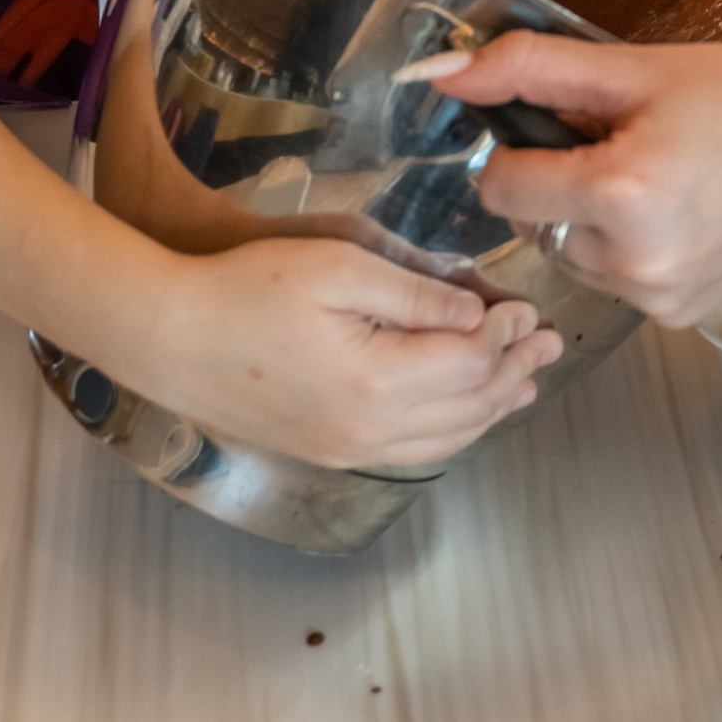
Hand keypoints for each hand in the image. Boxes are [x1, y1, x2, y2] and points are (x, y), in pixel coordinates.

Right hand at [130, 234, 562, 470]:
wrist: (170, 340)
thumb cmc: (247, 290)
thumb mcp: (338, 270)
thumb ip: (414, 293)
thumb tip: (475, 311)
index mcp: (377, 383)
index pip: (469, 363)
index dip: (506, 335)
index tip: (531, 309)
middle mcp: (370, 430)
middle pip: (467, 408)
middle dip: (513, 374)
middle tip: (551, 344)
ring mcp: (348, 449)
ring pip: (445, 438)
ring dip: (490, 408)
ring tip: (525, 383)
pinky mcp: (330, 451)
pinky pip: (411, 450)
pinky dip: (452, 430)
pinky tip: (465, 412)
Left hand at [442, 32, 721, 328]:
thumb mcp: (640, 67)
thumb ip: (532, 68)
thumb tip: (446, 73)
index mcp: (620, 193)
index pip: (501, 187)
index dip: (523, 147)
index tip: (572, 123)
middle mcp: (634, 262)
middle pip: (537, 222)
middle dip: (565, 182)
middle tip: (634, 141)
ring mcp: (658, 298)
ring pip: (574, 254)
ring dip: (595, 218)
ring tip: (665, 174)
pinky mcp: (680, 317)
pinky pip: (618, 280)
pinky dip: (632, 247)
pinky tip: (684, 211)